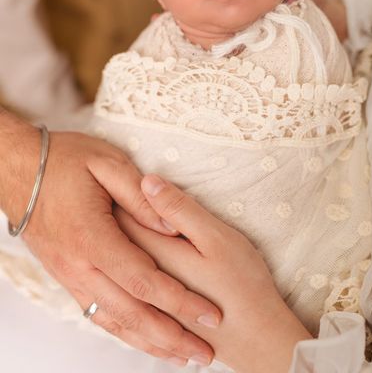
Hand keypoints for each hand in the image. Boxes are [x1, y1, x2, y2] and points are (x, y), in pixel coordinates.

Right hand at [0, 111, 220, 366]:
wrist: (17, 170)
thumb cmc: (65, 160)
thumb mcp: (107, 163)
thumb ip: (141, 196)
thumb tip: (172, 227)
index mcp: (93, 237)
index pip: (144, 280)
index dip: (180, 301)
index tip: (209, 315)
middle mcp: (79, 266)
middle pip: (131, 313)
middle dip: (171, 337)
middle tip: (204, 353)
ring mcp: (70, 276)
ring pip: (114, 320)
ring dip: (149, 342)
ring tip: (182, 356)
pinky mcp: (67, 277)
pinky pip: (97, 314)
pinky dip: (123, 332)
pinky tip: (143, 340)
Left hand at [115, 174, 311, 372]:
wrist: (258, 340)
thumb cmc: (242, 283)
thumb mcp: (216, 237)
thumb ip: (179, 210)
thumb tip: (146, 180)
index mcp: (154, 252)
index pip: (120, 214)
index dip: (117, 193)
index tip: (119, 178)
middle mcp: (139, 279)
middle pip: (114, 240)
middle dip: (113, 215)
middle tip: (118, 193)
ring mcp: (145, 301)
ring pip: (116, 269)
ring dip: (115, 247)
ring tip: (124, 224)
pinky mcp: (154, 317)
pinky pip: (124, 295)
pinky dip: (120, 278)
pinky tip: (127, 270)